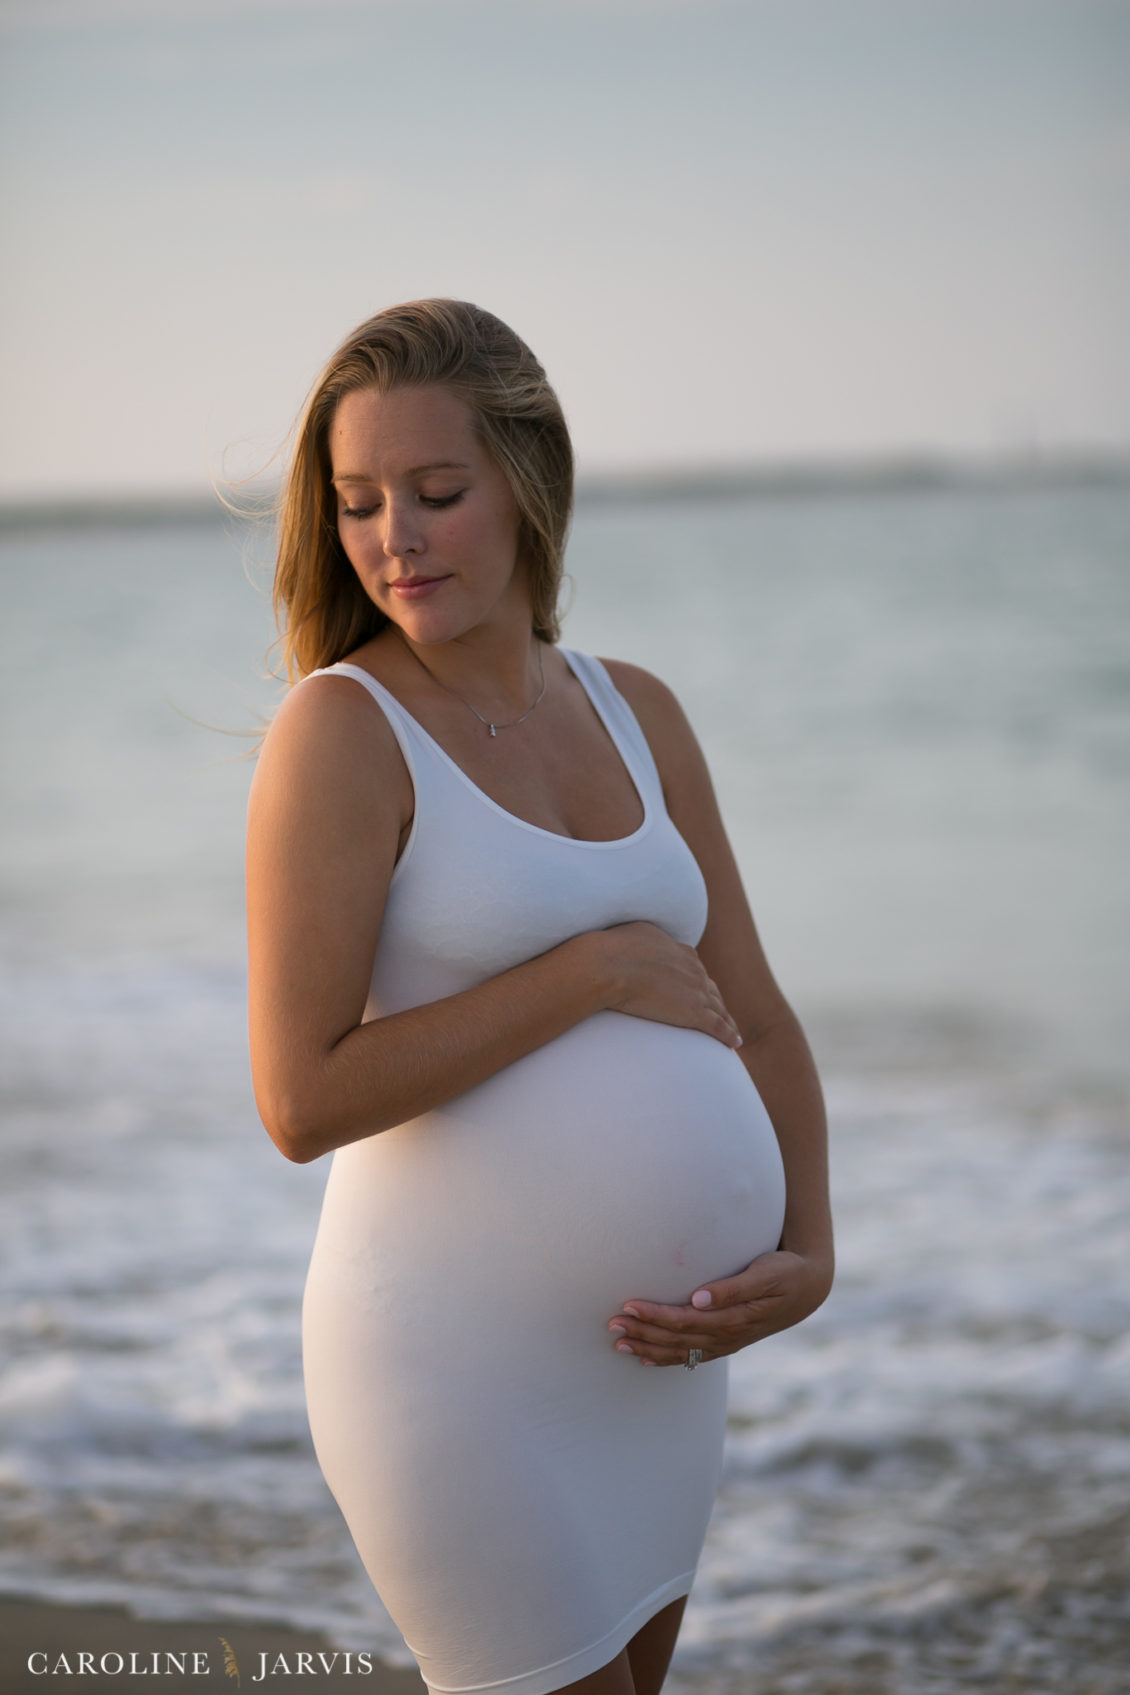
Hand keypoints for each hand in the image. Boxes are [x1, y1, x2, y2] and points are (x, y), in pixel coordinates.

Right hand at [590, 921, 742, 1048]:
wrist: (612, 966)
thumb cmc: (616, 949)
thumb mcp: (638, 934)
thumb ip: (650, 940)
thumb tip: (646, 941)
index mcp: (683, 953)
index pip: (697, 970)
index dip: (700, 982)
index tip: (701, 991)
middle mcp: (695, 971)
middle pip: (712, 990)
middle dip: (718, 1003)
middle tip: (721, 1015)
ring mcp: (697, 992)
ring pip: (719, 1010)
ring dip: (728, 1021)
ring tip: (733, 1032)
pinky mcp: (694, 1013)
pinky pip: (717, 1027)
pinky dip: (728, 1035)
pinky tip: (734, 1043)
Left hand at [606, 1248, 833, 1366]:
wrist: (808, 1288)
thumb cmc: (785, 1273)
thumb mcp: (765, 1274)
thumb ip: (732, 1288)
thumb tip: (698, 1297)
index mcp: (733, 1318)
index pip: (685, 1320)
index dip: (655, 1315)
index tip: (629, 1305)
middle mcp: (727, 1335)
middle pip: (676, 1338)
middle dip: (643, 1332)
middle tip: (612, 1323)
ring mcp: (726, 1342)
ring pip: (680, 1350)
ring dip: (648, 1346)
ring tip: (618, 1341)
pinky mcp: (725, 1342)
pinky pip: (691, 1356)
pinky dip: (666, 1358)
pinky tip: (644, 1358)